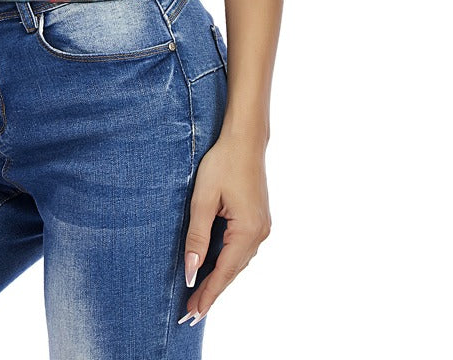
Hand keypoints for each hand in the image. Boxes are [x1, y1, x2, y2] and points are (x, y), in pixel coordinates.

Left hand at [177, 137, 271, 325]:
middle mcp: (260, 233)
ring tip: (199, 295)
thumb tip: (191, 270)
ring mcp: (262, 227)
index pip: (224, 271)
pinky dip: (227, 262)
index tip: (193, 312)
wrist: (244, 140)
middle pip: (233, 271)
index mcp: (248, 230)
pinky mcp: (258, 220)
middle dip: (212, 291)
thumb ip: (197, 236)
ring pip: (238, 261)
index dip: (207, 293)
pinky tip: (214, 268)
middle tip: (191, 311)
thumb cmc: (222, 163)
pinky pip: (241, 249)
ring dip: (219, 278)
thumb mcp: (203, 199)